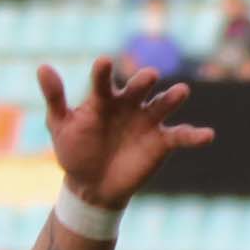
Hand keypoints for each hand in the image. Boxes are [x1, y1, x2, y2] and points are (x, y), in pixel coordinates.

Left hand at [42, 56, 214, 212]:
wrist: (91, 186)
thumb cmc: (75, 150)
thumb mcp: (61, 125)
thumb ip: (55, 98)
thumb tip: (42, 67)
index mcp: (104, 99)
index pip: (103, 81)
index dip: (103, 72)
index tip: (102, 63)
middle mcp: (130, 104)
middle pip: (139, 88)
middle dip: (143, 81)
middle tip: (148, 77)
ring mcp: (148, 121)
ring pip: (163, 104)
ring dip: (173, 97)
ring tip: (181, 91)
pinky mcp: (162, 141)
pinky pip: (181, 135)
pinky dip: (195, 135)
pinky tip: (207, 135)